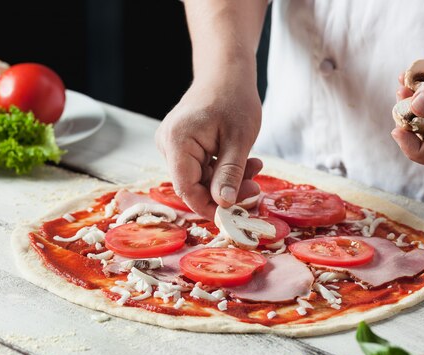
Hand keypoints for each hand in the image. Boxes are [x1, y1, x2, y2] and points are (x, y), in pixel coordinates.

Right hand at [155, 69, 262, 218]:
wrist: (226, 71)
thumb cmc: (234, 97)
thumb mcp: (239, 139)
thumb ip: (230, 174)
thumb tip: (224, 205)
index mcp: (177, 141)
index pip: (186, 189)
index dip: (209, 206)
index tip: (234, 214)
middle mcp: (168, 144)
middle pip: (193, 185)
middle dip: (225, 191)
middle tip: (255, 185)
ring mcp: (173, 144)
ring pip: (200, 178)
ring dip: (228, 179)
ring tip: (255, 166)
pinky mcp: (182, 145)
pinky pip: (201, 168)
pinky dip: (223, 169)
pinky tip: (244, 161)